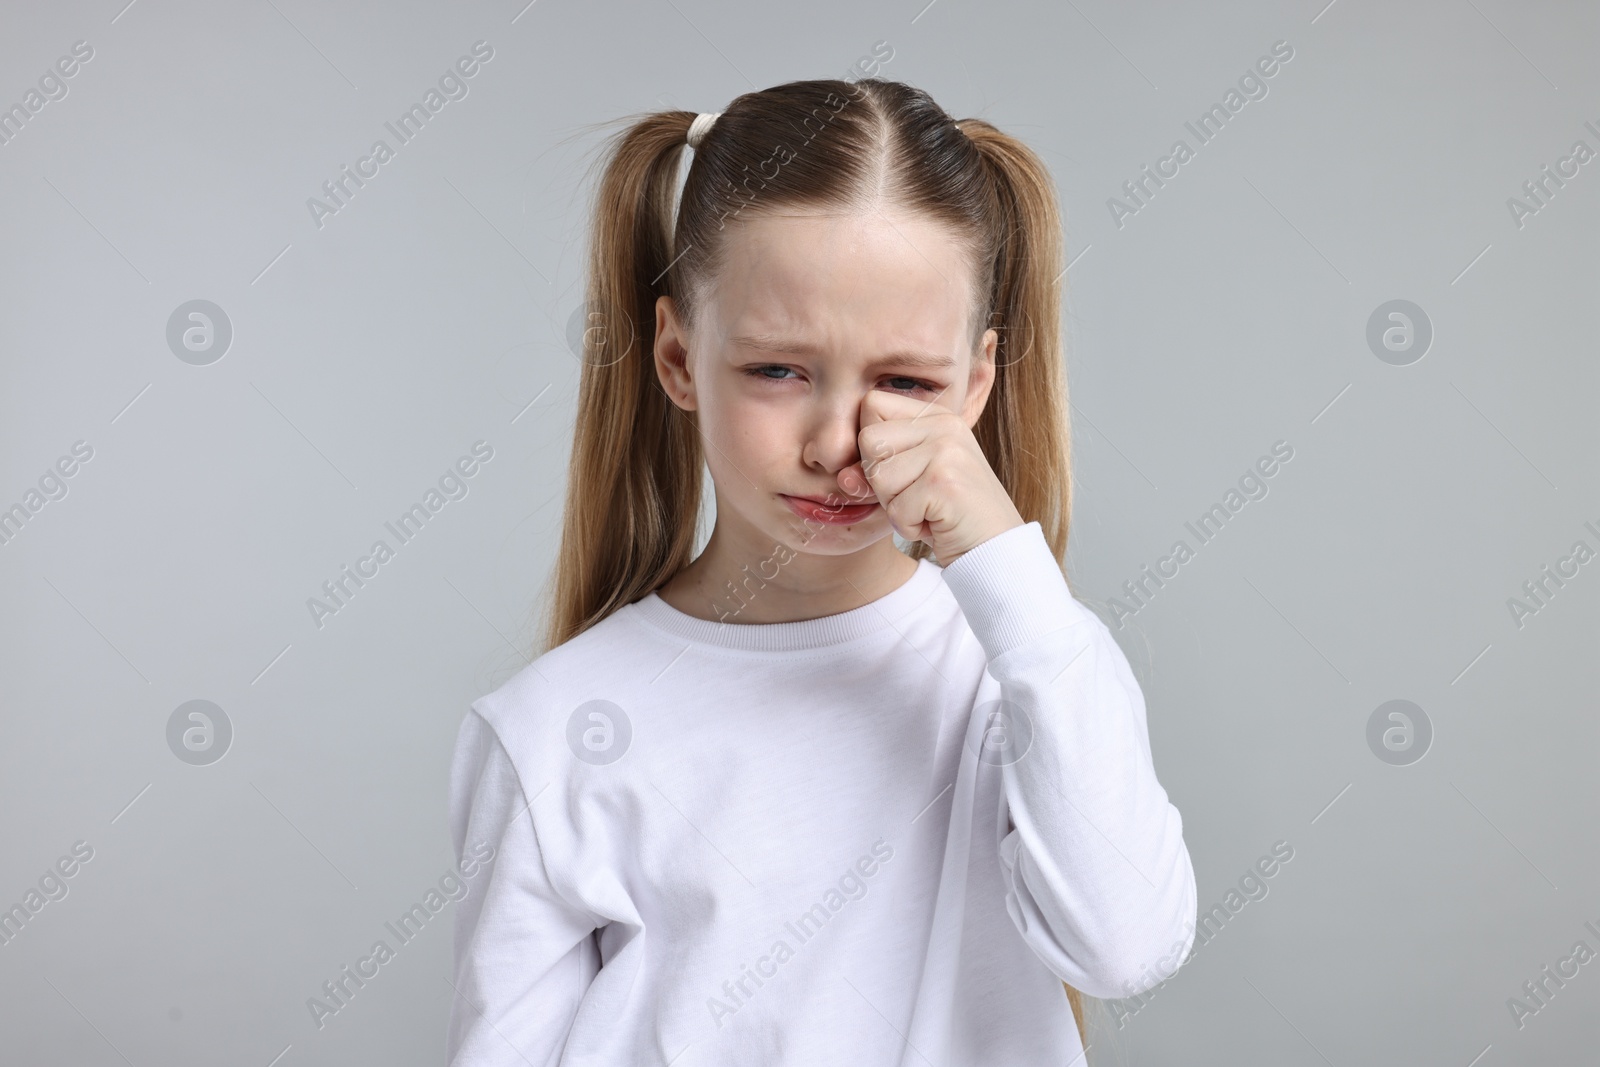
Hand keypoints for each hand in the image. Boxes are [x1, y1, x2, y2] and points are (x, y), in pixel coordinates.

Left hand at [838, 389, 1024, 567]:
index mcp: (936, 415)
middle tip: (918, 496)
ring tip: (929, 509)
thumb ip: (873, 467)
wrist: (995, 549)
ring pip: (878, 477)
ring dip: (896, 506)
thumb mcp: (908, 482)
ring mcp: (947, 452)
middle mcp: (944, 425)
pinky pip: (896, 509)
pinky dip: (910, 527)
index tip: (901, 471)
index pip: (870, 405)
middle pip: (869, 440)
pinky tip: (936, 523)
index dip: (871, 445)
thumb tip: (842, 477)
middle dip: (882, 481)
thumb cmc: (948, 515)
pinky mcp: (945, 483)